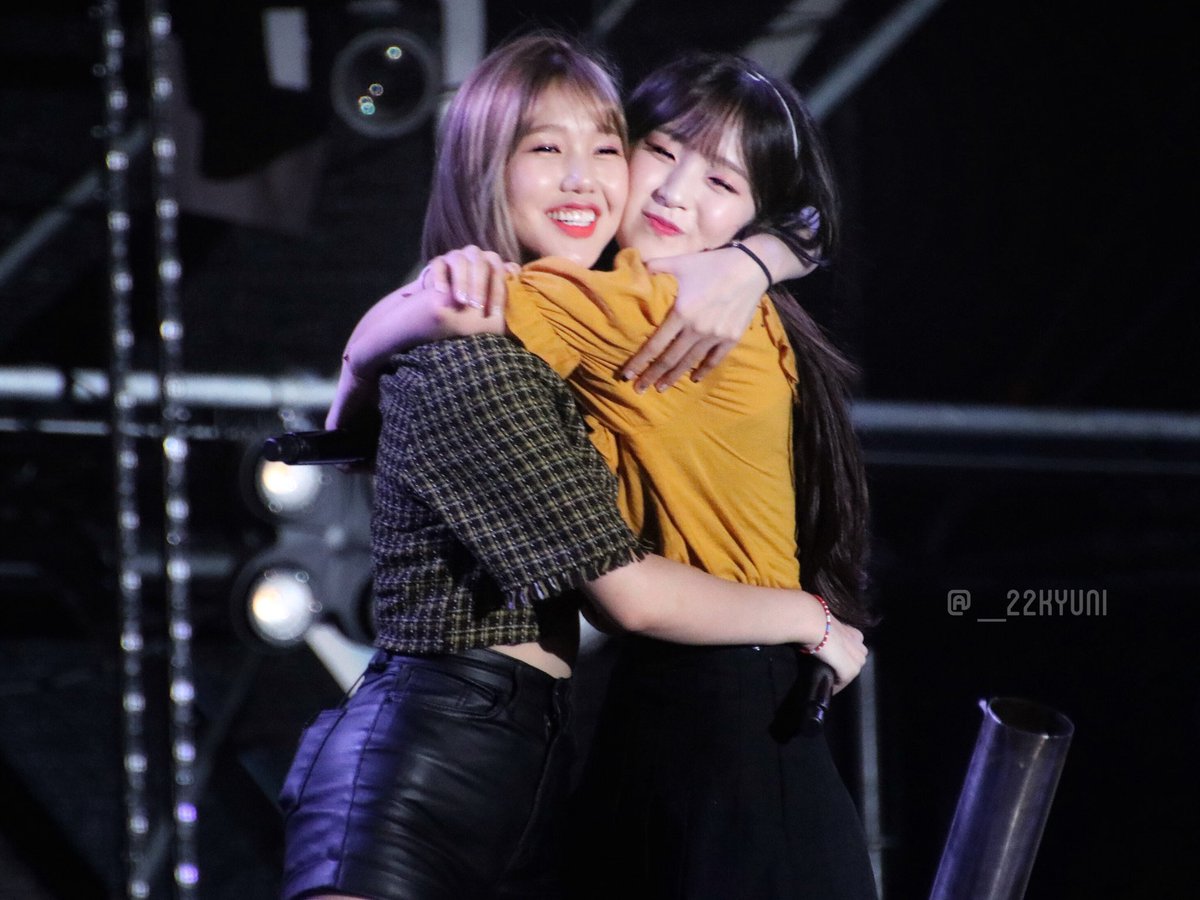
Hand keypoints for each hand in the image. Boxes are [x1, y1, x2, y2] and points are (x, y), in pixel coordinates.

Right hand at [423, 245, 518, 316]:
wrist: (448, 303)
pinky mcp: (437, 262)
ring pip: (459, 262)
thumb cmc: (475, 302)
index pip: (498, 271)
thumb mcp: (491, 301)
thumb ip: (506, 290)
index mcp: (491, 262)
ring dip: (462, 282)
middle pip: (480, 264)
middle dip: (479, 286)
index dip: (497, 291)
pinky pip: (438, 265)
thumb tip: (516, 274)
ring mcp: (455, 256)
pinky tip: (441, 293)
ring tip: (461, 301)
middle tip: (477, 306)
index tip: (495, 312)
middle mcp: (474, 255)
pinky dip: (439, 279)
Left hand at [622, 245, 766, 391]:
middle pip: (669, 359)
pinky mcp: (731, 338)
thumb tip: (635, 267)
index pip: (655, 344)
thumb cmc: (713, 263)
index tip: (626, 374)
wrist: (752, 267)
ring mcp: (715, 336)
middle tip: (639, 389)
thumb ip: (657, 266)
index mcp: (681, 313)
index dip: (640, 361)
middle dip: (652, 376)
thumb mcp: (681, 262)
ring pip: (690, 363)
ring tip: (660, 388)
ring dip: (673, 377)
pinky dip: (703, 370)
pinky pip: (714, 360)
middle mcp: (697, 329)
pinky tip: (694, 379)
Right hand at [812, 618, 867, 693]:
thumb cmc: (817, 621)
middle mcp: (861, 647)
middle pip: (855, 663)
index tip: (833, 660)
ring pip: (850, 673)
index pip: (854, 650)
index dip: (844, 656)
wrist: (814, 624)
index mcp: (856, 635)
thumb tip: (817, 632)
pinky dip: (835, 687)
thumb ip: (830, 631)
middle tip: (831, 670)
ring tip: (829, 679)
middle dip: (845, 667)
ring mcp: (857, 660)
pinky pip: (843, 683)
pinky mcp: (850, 671)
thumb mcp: (828, 624)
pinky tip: (827, 687)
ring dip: (841, 677)